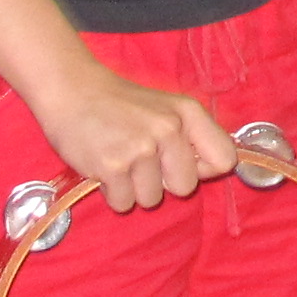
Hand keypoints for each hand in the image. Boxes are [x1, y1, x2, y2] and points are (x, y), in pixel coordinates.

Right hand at [32, 56, 236, 211]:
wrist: (72, 92)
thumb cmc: (121, 105)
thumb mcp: (165, 109)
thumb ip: (191, 137)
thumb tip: (216, 170)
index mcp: (187, 112)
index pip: (224, 158)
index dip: (204, 170)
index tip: (183, 164)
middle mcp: (168, 129)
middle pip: (185, 187)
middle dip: (164, 183)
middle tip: (141, 161)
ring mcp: (141, 149)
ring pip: (152, 199)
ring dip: (134, 188)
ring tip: (120, 160)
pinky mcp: (113, 167)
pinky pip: (124, 203)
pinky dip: (113, 193)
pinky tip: (104, 167)